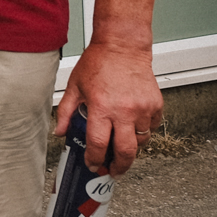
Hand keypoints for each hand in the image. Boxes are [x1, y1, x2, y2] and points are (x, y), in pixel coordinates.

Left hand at [54, 42, 162, 176]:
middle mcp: (124, 111)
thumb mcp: (75, 86)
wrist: (123, 46)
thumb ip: (65, 111)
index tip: (93, 164)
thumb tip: (60, 131)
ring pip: (141, 142)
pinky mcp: (156, 105)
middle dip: (119, 167)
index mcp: (101, 107)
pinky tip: (132, 126)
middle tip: (113, 171)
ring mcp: (142, 109)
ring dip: (131, 148)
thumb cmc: (98, 63)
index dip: (95, 159)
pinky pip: (152, 128)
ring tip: (121, 145)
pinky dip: (143, 132)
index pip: (98, 144)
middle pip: (125, 152)